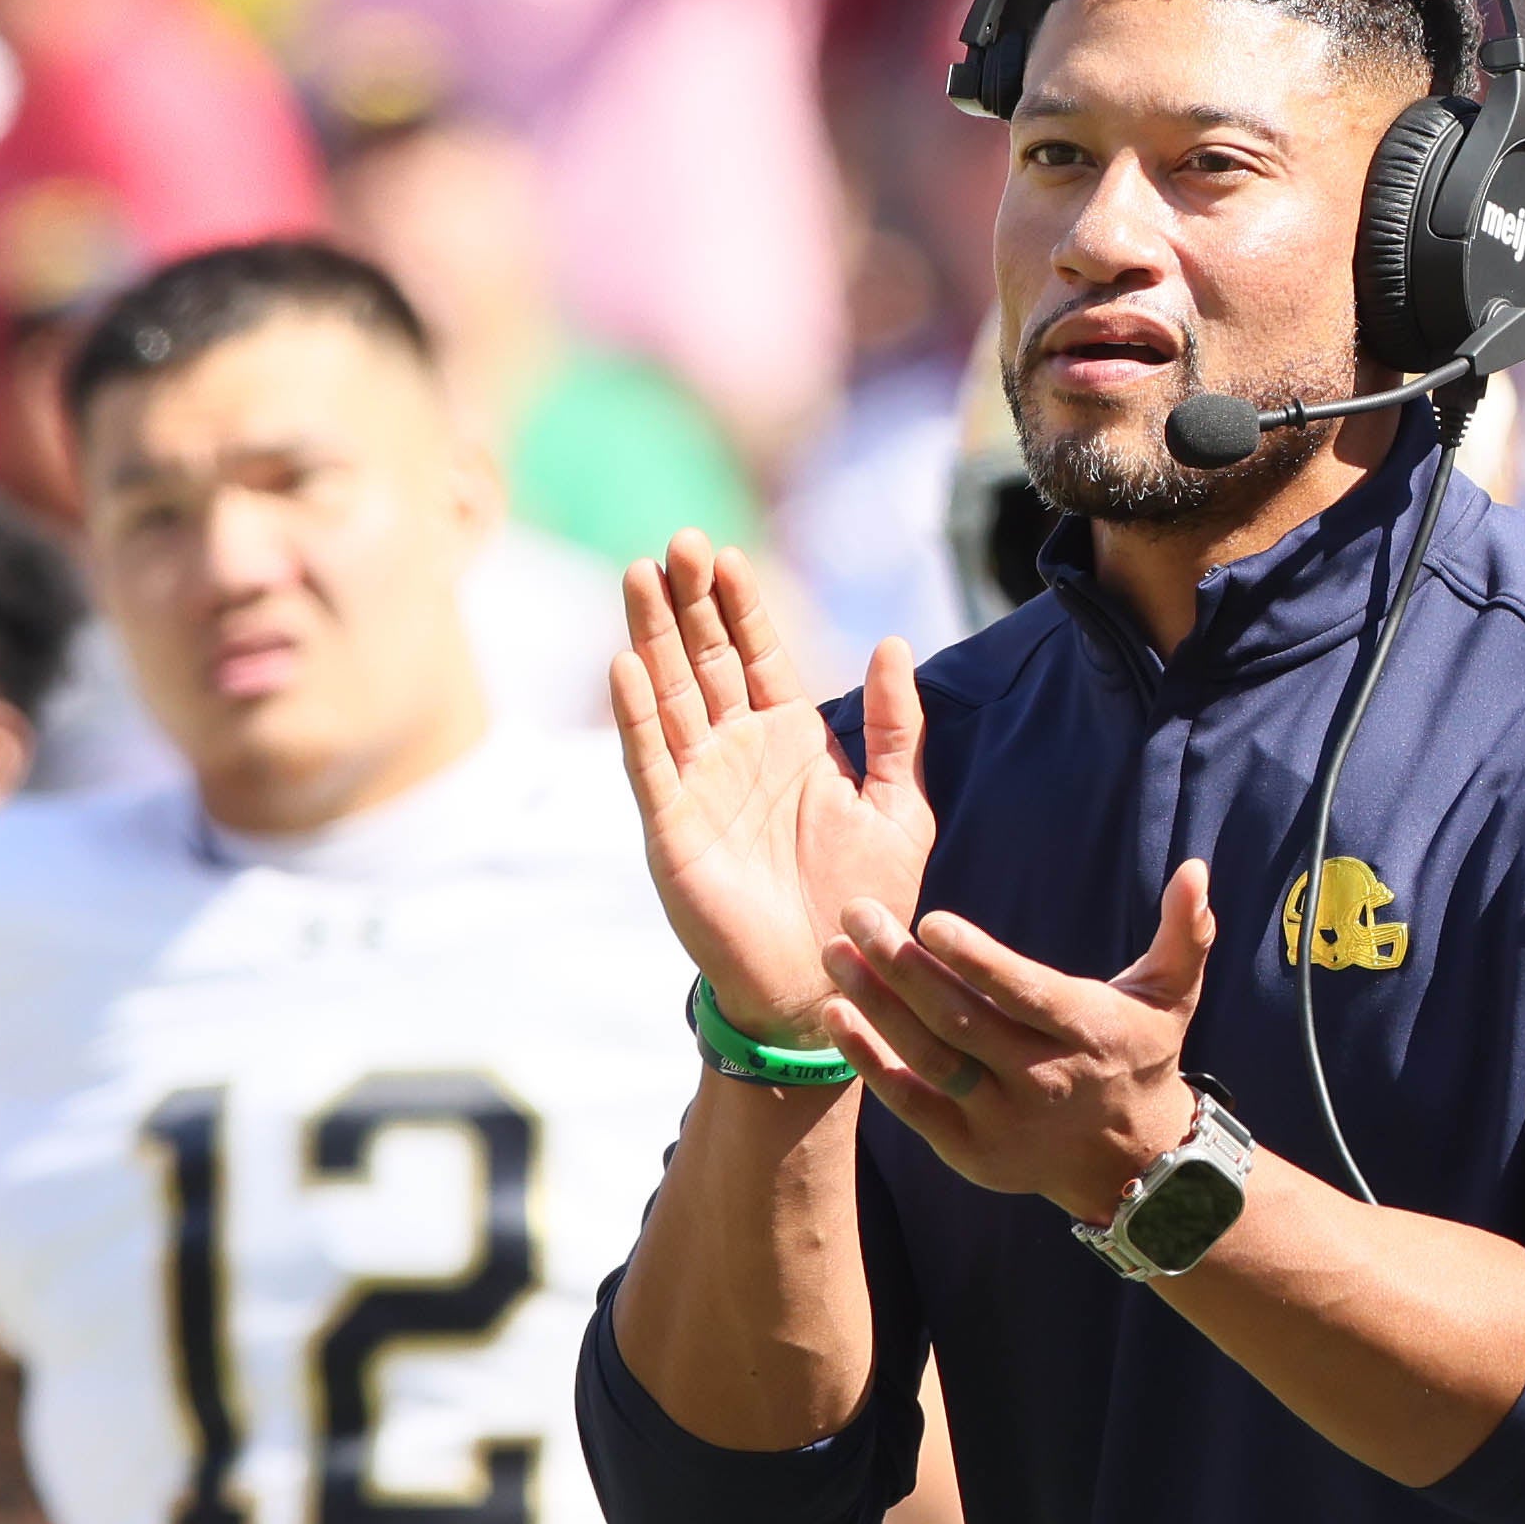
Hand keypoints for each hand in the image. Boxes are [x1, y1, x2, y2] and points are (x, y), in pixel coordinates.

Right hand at [611, 538, 932, 1045]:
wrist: (830, 981)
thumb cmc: (864, 900)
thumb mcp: (900, 806)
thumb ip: (896, 729)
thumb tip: (893, 643)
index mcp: (789, 739)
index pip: (757, 654)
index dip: (740, 606)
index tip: (726, 556)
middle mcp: (736, 752)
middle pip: (704, 660)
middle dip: (690, 602)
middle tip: (677, 543)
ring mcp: (699, 786)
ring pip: (669, 696)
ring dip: (652, 636)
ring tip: (639, 575)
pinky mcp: (672, 828)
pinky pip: (650, 762)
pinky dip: (636, 716)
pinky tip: (624, 665)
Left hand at [825, 875, 1218, 1226]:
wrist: (1131, 1164)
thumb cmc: (1138, 1055)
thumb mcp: (1171, 996)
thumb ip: (1184, 932)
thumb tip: (1196, 870)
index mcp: (1087, 1033)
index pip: (1024, 995)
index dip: (976, 961)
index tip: (929, 921)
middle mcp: (1044, 1081)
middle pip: (962, 1022)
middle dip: (902, 966)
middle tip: (856, 912)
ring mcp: (1003, 1121)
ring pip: (929, 1059)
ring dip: (875, 1005)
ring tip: (835, 953)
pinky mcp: (970, 1149)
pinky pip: (910, 1103)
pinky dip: (870, 1061)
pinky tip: (837, 1016)